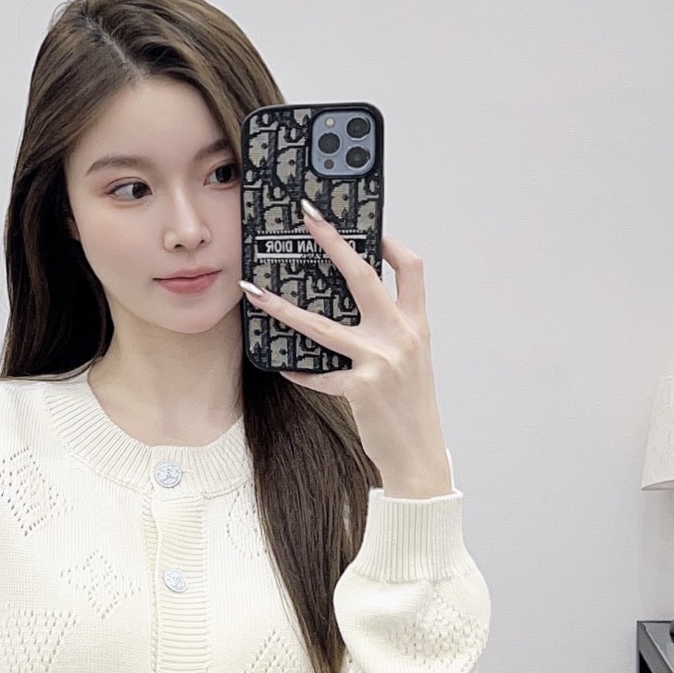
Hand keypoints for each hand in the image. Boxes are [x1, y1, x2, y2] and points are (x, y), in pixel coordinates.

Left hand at [240, 207, 451, 498]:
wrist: (418, 455)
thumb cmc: (409, 406)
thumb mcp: (410, 361)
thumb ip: (389, 331)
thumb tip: (352, 306)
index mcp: (416, 325)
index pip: (411, 268)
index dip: (390, 243)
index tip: (370, 227)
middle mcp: (401, 336)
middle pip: (363, 276)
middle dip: (333, 242)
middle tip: (308, 217)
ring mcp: (381, 361)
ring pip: (322, 326)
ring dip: (283, 309)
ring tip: (255, 293)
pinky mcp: (361, 389)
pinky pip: (318, 375)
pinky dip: (300, 372)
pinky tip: (285, 367)